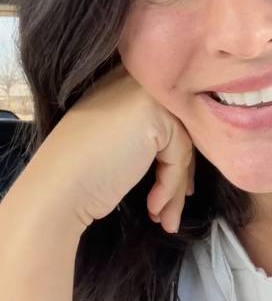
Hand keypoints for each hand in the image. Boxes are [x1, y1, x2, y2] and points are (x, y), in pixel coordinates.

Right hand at [39, 61, 195, 234]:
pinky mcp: (156, 115)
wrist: (58, 186)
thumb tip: (185, 153)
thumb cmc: (80, 172)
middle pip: (178, 129)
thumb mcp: (117, 140)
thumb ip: (146, 133)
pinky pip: (178, 156)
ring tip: (166, 219)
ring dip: (175, 188)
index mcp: (121, 82)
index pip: (166, 115)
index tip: (174, 186)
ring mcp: (146, 94)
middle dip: (178, 174)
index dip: (173, 153)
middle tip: (172, 208)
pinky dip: (170, 187)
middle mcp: (135, 81)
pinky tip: (153, 209)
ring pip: (181, 146)